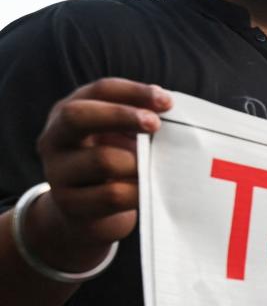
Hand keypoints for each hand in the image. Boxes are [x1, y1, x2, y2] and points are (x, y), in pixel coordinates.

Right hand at [32, 79, 170, 256]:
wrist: (86, 215)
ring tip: (157, 167)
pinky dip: (139, 191)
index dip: (133, 92)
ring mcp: (57, 172)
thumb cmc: (113, 165)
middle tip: (156, 125)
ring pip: (102, 160)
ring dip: (139, 162)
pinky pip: (112, 195)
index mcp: (70, 112)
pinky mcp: (70, 204)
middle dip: (121, 116)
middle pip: (77, 116)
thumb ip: (139, 123)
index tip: (167, 102)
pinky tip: (151, 190)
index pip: (99, 90)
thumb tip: (172, 114)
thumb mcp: (120, 138)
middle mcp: (55, 139)